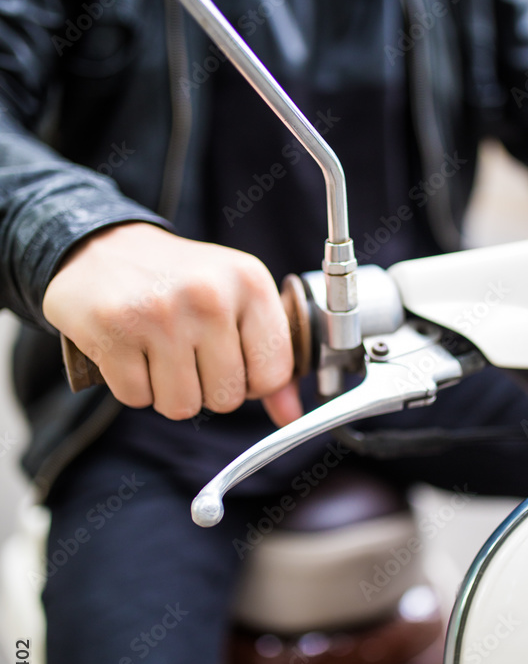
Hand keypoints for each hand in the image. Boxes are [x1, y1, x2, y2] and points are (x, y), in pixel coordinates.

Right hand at [42, 222, 302, 426]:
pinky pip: (137, 398)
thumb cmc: (176, 279)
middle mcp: (209, 295)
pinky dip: (133, 385)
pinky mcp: (113, 331)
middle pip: (226, 398)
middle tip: (187, 352)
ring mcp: (159, 313)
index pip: (273, 374)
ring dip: (167, 391)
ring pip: (181, 406)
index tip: (233, 361)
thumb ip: (268, 359)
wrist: (100, 247)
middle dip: (206, 388)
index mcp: (249, 282)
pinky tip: (130, 350)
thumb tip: (290, 415)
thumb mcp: (236, 300)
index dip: (252, 382)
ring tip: (158, 352)